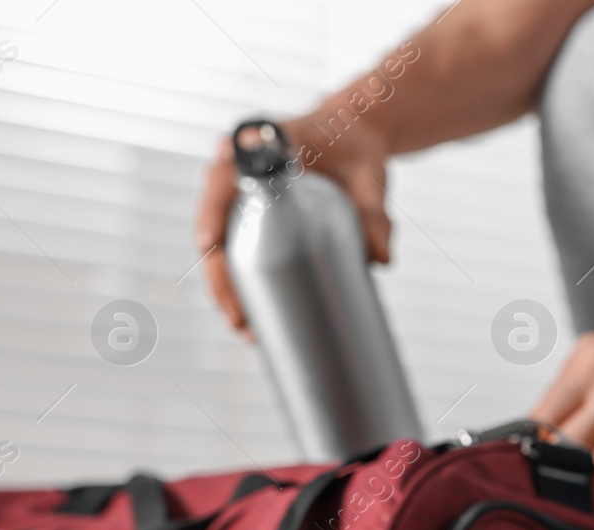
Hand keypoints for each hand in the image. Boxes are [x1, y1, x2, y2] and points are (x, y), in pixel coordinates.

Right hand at [194, 115, 392, 335]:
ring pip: (222, 243)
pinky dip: (241, 282)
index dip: (212, 209)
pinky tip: (250, 317)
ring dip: (226, 288)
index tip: (212, 243)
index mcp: (259, 146)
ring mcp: (242, 194)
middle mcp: (240, 169)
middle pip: (214, 223)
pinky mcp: (254, 215)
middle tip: (238, 319)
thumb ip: (376, 214)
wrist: (355, 135)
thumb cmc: (358, 148)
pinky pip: (238, 248)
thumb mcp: (369, 177)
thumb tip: (381, 261)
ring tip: (245, 330)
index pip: (224, 176)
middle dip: (219, 276)